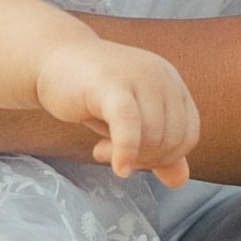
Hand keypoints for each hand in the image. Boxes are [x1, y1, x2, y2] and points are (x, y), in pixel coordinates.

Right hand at [36, 37, 199, 185]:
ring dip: (129, 155)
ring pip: (154, 135)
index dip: (166, 159)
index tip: (137, 160)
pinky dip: (125, 152)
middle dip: (146, 160)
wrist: (52, 59)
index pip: (188, 135)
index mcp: (171, 83)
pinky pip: (129, 124)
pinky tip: (116, 165)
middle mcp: (161, 76)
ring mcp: (138, 76)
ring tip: (102, 150)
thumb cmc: (93, 93)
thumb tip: (180, 181)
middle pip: (173, 138)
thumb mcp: (132, 122)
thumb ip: (157, 148)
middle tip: (116, 156)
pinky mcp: (111, 83)